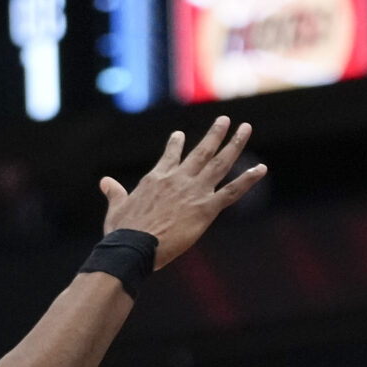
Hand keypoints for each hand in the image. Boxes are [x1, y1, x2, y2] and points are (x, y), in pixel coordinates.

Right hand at [100, 118, 266, 268]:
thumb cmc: (123, 232)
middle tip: (225, 120)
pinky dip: (248, 180)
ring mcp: (194, 192)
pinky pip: (232, 192)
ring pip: (220, 163)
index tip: (179, 135)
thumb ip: (114, 193)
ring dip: (235, 145)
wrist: (134, 246)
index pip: (170, 156)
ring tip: (245, 129)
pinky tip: (261, 169)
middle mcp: (178, 179)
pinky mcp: (205, 209)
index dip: (175, 145)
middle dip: (215, 134)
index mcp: (157, 178)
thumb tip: (105, 182)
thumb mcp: (117, 208)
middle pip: (202, 151)